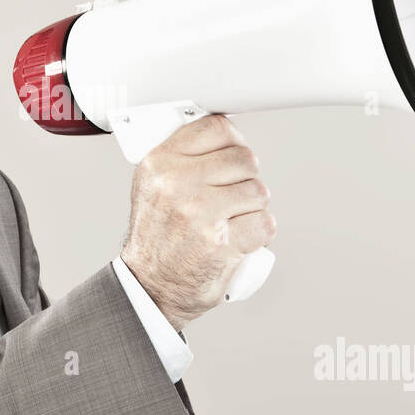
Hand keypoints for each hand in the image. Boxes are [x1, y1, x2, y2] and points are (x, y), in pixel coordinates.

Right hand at [118, 114, 274, 329]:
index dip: (234, 141)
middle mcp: (177, 184)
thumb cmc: (156, 238)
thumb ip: (181, 158)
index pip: (217, 127)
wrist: (150, 286)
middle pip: (244, 159)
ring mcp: (199, 214)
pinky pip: (264, 223)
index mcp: (160, 163)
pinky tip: (240, 238)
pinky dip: (259, 234)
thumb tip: (224, 136)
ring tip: (232, 220)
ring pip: (258, 191)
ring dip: (253, 208)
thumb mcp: (152, 185)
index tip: (233, 155)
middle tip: (232, 197)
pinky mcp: (221, 243)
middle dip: (246, 178)